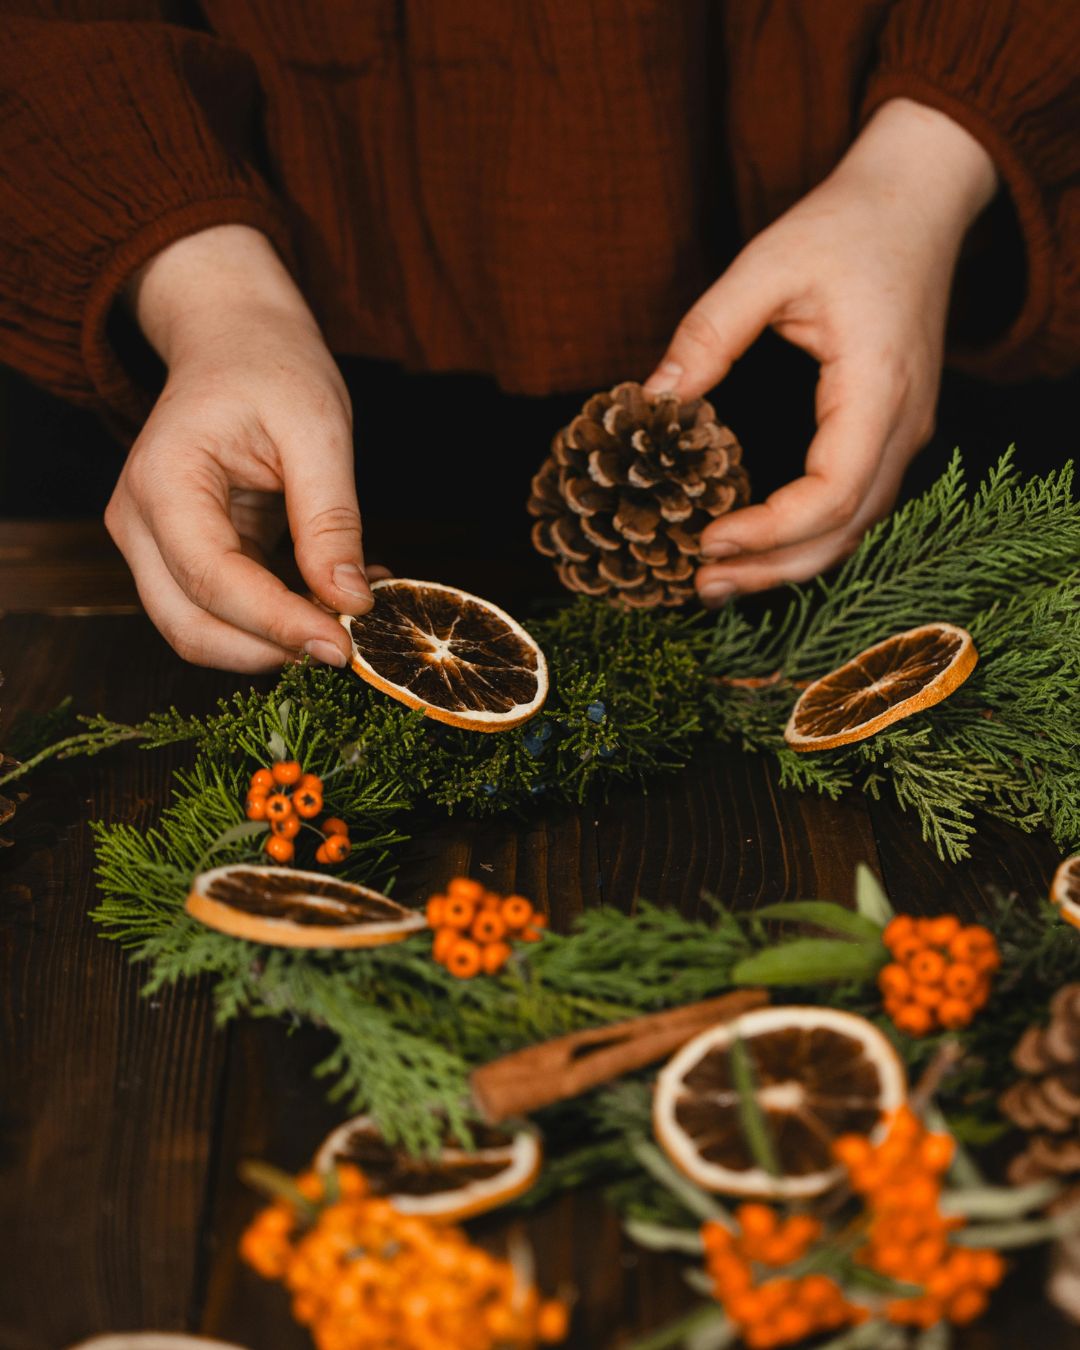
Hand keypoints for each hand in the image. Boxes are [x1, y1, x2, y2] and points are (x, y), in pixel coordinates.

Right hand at [106, 225, 373, 669]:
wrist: (235, 338)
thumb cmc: (271, 365)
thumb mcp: (318, 429)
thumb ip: (330, 520)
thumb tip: (349, 602)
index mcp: (164, 481)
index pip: (212, 580)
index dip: (278, 624)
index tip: (342, 645)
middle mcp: (140, 522)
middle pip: (191, 627)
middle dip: (270, 650)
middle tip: (348, 644)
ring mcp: (154, 545)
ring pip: (201, 632)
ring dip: (274, 642)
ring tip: (348, 612)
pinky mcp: (183, 557)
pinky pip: (224, 612)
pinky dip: (277, 621)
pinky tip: (334, 596)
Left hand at [644, 98, 997, 603]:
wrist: (919, 200)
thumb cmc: (848, 224)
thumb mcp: (768, 263)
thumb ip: (708, 331)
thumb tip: (653, 400)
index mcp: (879, 386)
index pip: (834, 491)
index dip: (770, 530)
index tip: (706, 539)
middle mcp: (905, 424)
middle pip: (848, 530)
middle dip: (774, 568)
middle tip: (700, 586)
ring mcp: (906, 433)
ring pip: (856, 528)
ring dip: (789, 562)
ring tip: (720, 580)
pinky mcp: (891, 433)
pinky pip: (855, 506)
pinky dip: (807, 537)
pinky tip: (758, 546)